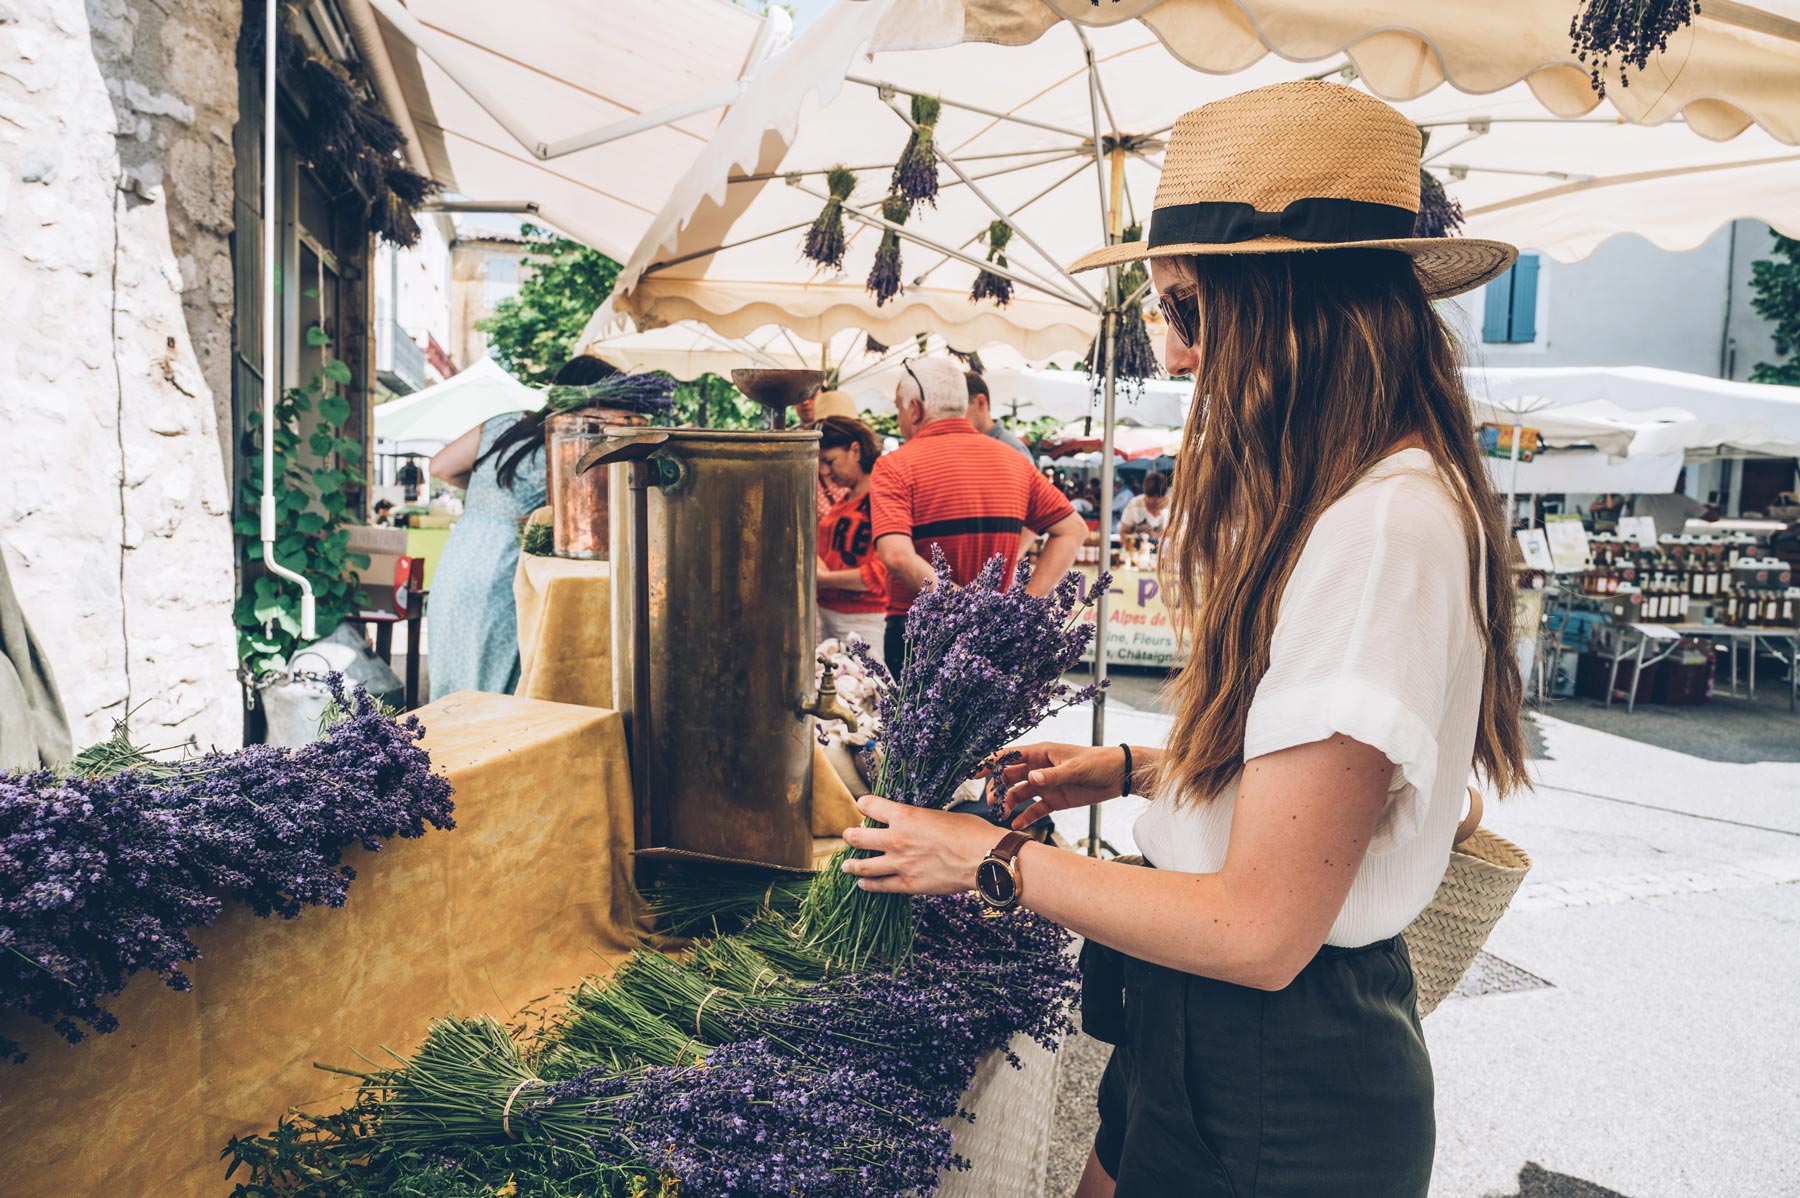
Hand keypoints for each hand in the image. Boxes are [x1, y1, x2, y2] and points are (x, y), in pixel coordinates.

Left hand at [840, 795, 1003, 894]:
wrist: (984, 859)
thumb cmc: (970, 832)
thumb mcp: (940, 815)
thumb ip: (920, 819)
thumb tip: (915, 823)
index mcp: (904, 815)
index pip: (870, 805)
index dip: (864, 804)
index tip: (864, 806)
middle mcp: (896, 838)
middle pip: (858, 837)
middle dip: (850, 835)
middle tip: (848, 835)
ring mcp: (900, 863)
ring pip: (863, 865)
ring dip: (851, 864)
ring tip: (846, 865)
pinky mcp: (908, 884)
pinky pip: (880, 886)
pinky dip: (868, 884)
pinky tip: (863, 884)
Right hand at [981, 743, 1128, 828]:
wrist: (1119, 775)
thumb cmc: (1099, 762)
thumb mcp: (1076, 768)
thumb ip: (1053, 774)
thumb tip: (1031, 778)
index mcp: (1042, 753)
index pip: (1010, 756)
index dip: (991, 763)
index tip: (974, 772)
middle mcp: (1040, 768)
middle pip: (1010, 777)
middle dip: (997, 788)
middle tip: (991, 802)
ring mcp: (1046, 784)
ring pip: (1020, 794)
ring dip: (1009, 803)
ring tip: (1001, 815)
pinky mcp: (1055, 799)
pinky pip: (1035, 809)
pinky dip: (1025, 816)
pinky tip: (1015, 825)